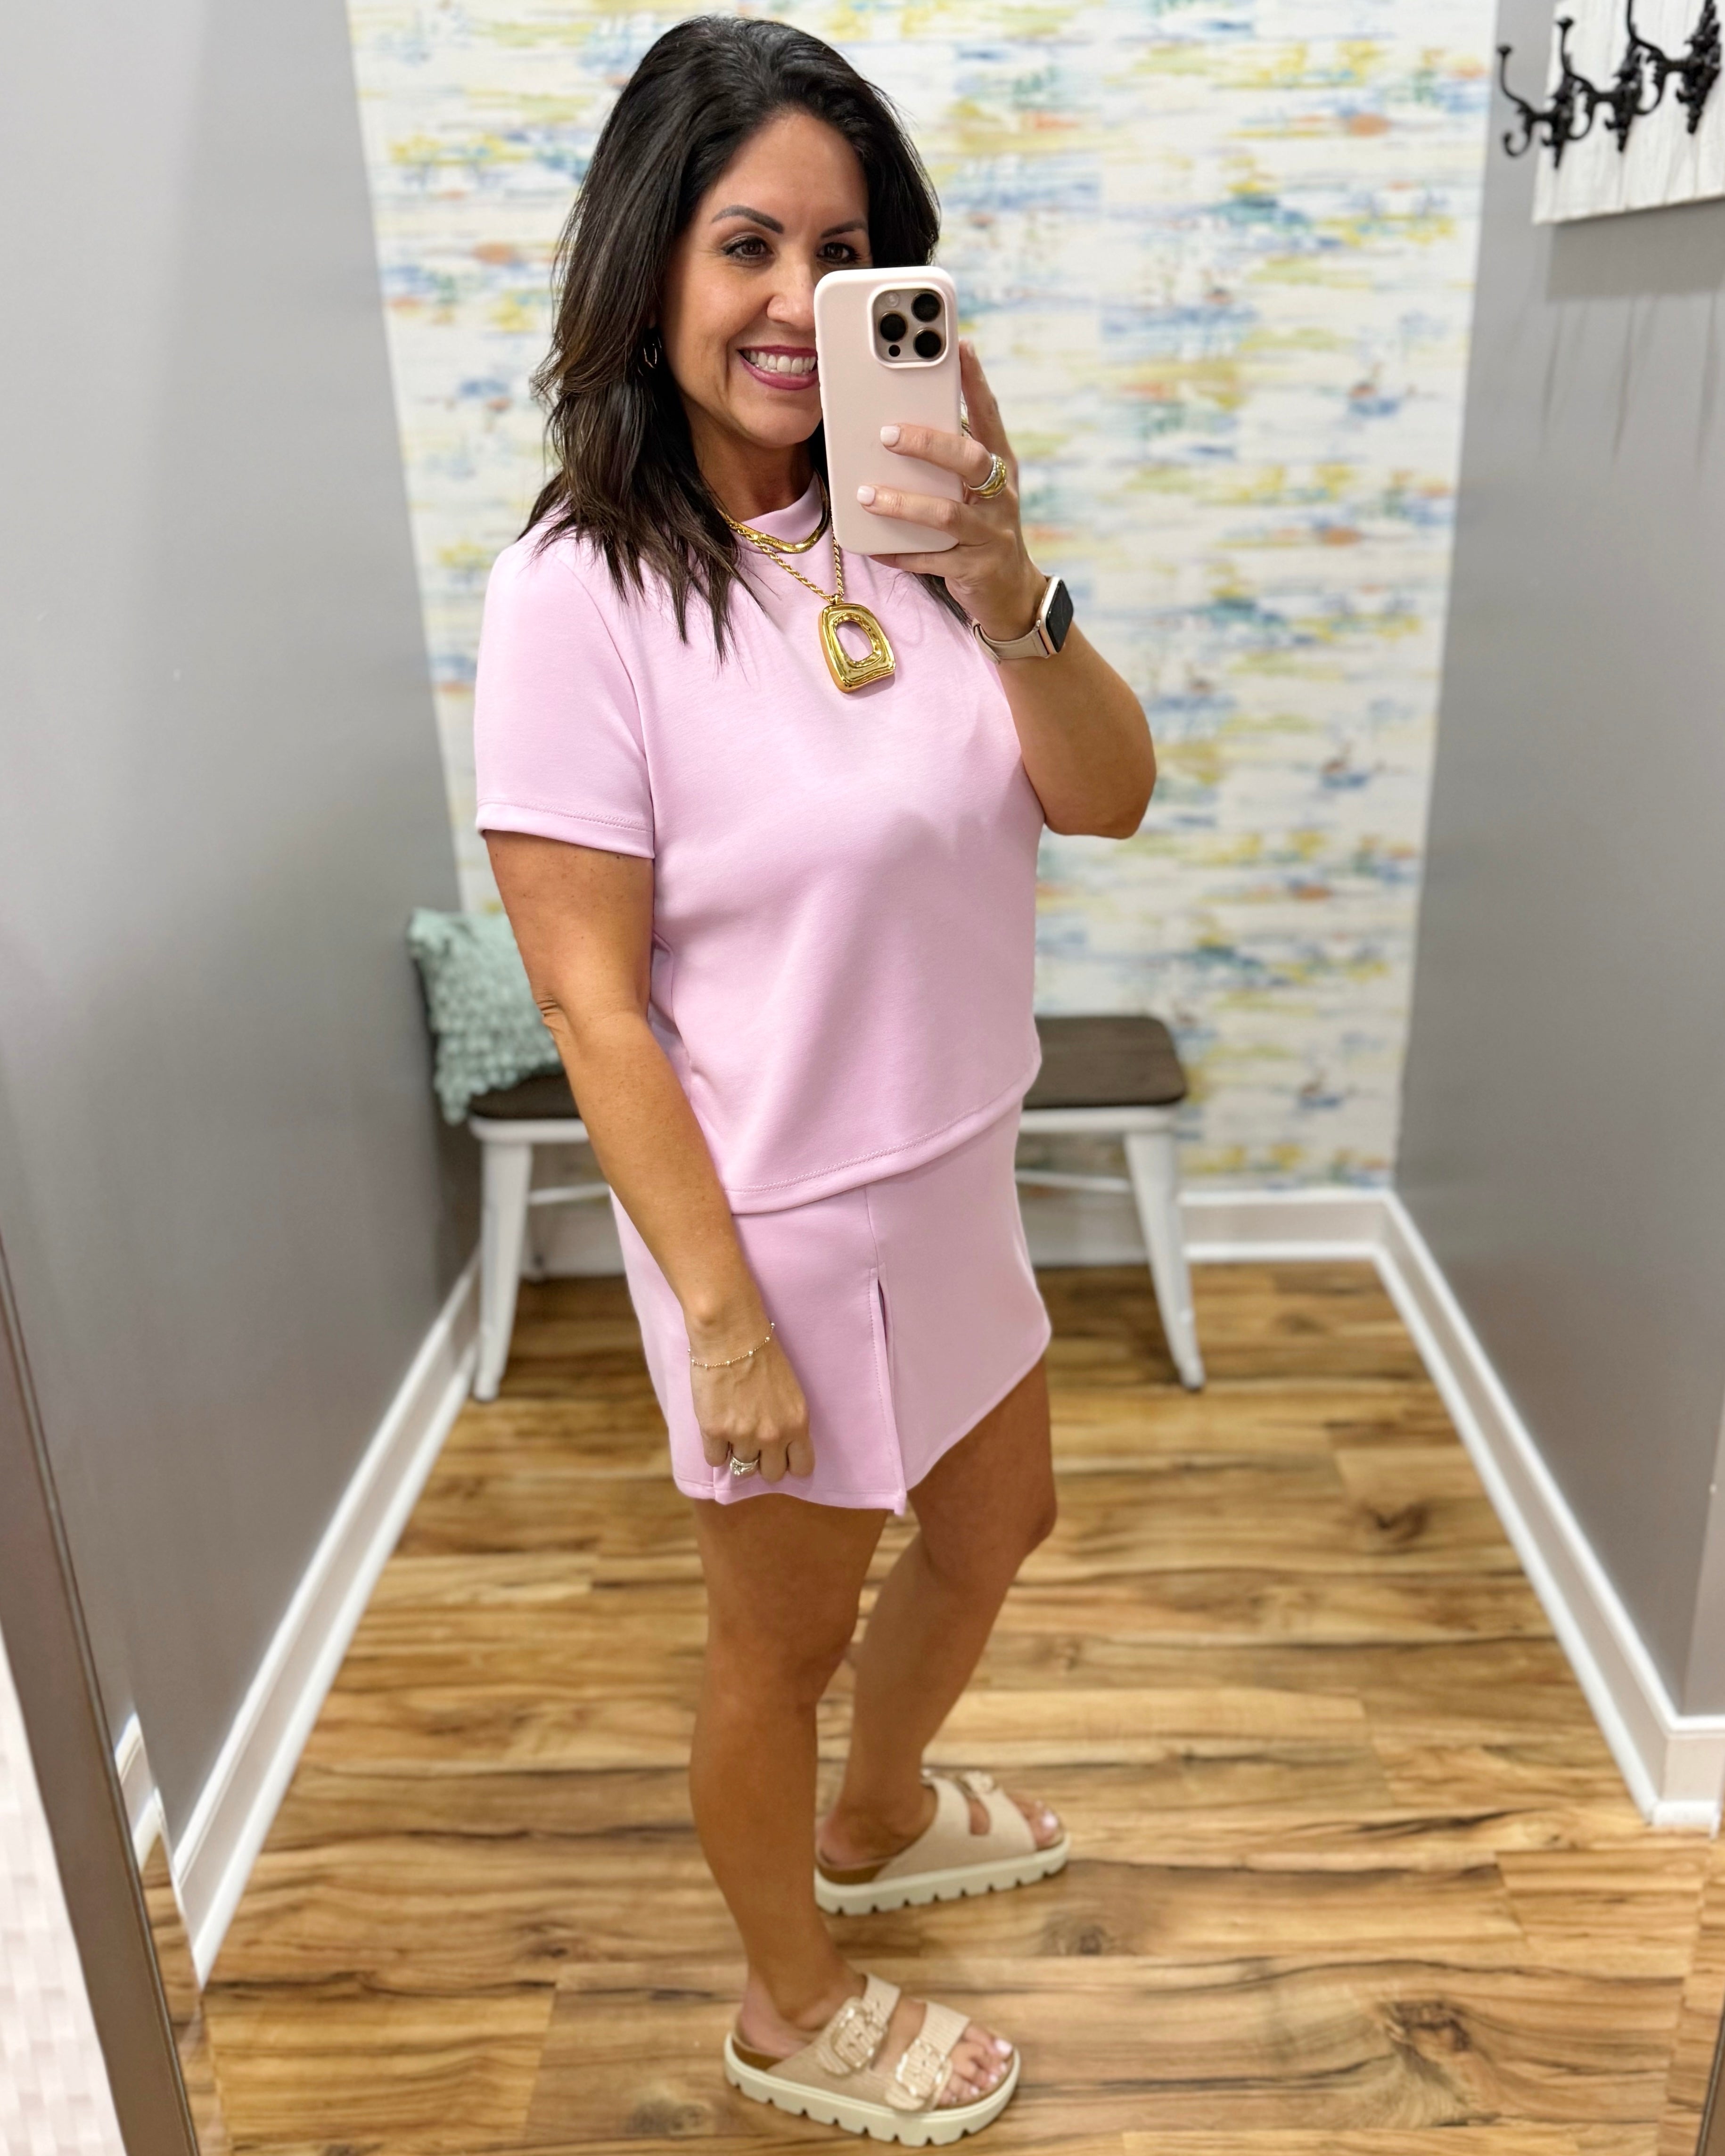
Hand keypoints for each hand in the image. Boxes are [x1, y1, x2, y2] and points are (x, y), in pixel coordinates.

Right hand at [689, 1328, 812, 1484]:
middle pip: (772, 1474)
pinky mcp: (715, 1432)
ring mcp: (744, 1436)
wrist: (731, 1335)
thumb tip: (778, 1446)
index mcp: (797, 1423)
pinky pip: (715, 1460)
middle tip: (754, 1443)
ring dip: (738, 1452)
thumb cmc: (763, 1355)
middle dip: (764, 1462)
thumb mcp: (789, 1392)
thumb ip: (786, 1421)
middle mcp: (774, 1435)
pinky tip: (716, 1428)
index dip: (791, 1464)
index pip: (803, 1467)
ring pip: (742, 1468)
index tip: (781, 1456)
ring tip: (733, 1426)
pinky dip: (715, 1449)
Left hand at [859, 339, 1045, 644]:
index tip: (960, 346)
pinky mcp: (975, 569)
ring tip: (867, 495)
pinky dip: (901, 553)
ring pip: (947, 514)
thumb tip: (898, 426)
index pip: (990, 416)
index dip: (975, 382)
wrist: (1010, 593)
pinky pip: (932, 560)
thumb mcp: (974, 490)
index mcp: (1000, 466)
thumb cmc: (982, 529)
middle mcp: (1001, 496)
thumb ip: (949, 461)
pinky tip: (875, 546)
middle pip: (969, 460)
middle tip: (887, 434)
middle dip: (929, 443)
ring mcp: (991, 534)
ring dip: (903, 504)